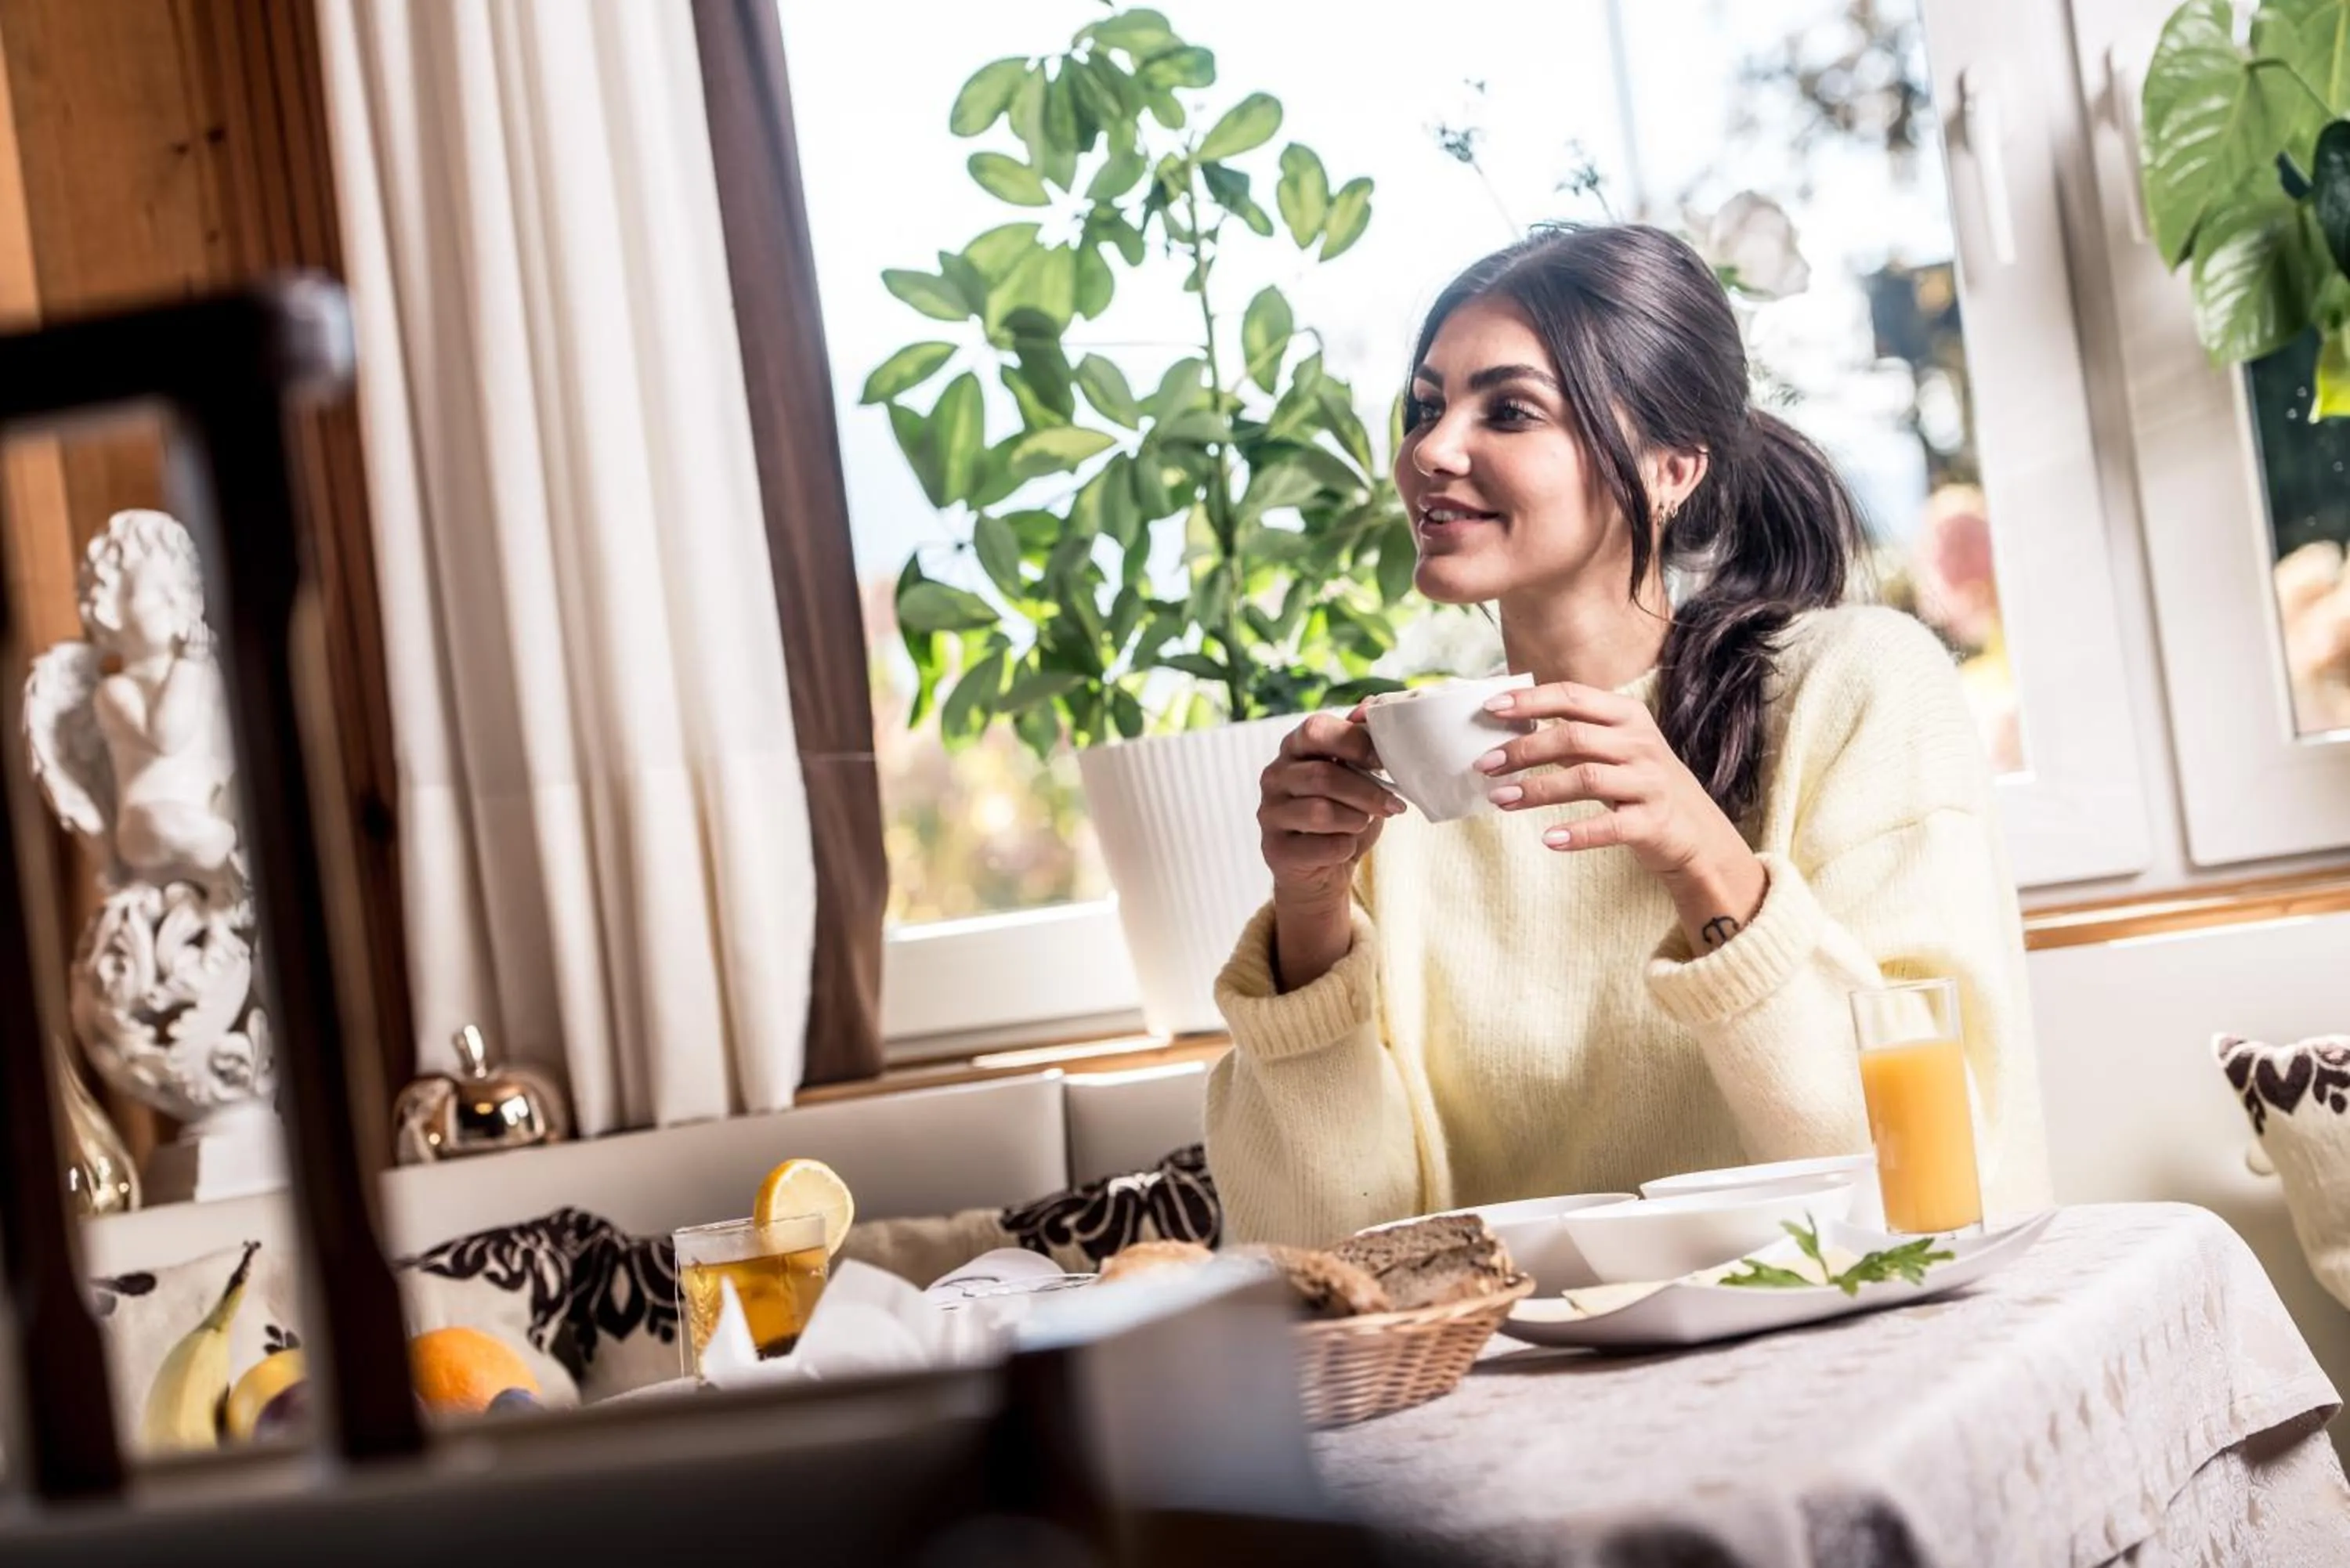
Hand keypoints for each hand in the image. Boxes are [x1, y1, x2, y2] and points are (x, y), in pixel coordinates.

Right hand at [1257, 711, 1404, 908]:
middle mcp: (1274, 775)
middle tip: (1393, 804)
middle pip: (1323, 775)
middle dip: (1367, 791)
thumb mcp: (1356, 771)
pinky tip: (1345, 846)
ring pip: (1320, 812)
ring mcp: (1269, 812)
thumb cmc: (1344, 811)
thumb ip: (1361, 739)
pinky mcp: (1274, 849)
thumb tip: (1372, 704)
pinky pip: (1320, 847)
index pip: (1315, 729)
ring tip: (1365, 822)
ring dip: (1356, 819)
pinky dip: (1344, 847)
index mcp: (1294, 747)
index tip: (1383, 761)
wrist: (1324, 868)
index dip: (1354, 742)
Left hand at [1474, 682, 1765, 946]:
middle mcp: (1641, 744)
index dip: (1529, 701)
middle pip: (1573, 737)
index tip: (1490, 709)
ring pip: (1585, 778)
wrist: (1698, 834)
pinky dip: (1576, 833)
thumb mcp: (1616, 749)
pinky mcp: (1653, 822)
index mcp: (1628, 716)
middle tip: (1485, 765)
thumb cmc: (1642, 785)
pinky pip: (1609, 825)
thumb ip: (1575, 735)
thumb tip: (1512, 726)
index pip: (1572, 697)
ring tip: (1499, 799)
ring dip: (1537, 789)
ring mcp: (1649, 783)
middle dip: (1523, 750)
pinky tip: (1547, 839)